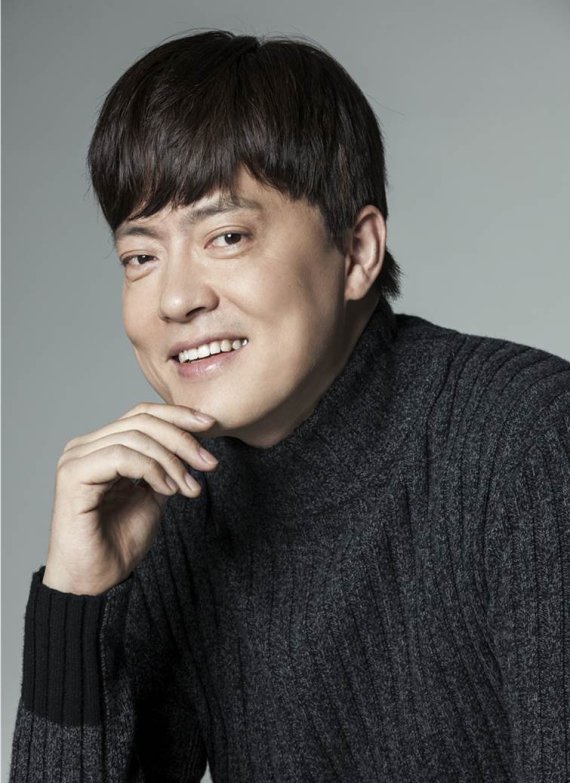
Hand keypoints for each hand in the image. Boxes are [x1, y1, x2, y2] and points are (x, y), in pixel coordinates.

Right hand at [42, 402, 218, 594]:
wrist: (96, 581)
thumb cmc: (119, 542)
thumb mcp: (155, 495)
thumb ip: (167, 466)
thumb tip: (194, 443)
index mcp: (101, 446)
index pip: (142, 414)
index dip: (177, 415)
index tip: (211, 425)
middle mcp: (85, 446)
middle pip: (142, 422)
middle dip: (183, 440)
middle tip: (209, 463)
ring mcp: (76, 458)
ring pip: (135, 437)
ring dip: (171, 461)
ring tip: (189, 487)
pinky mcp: (73, 474)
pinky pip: (121, 456)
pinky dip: (152, 469)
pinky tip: (168, 490)